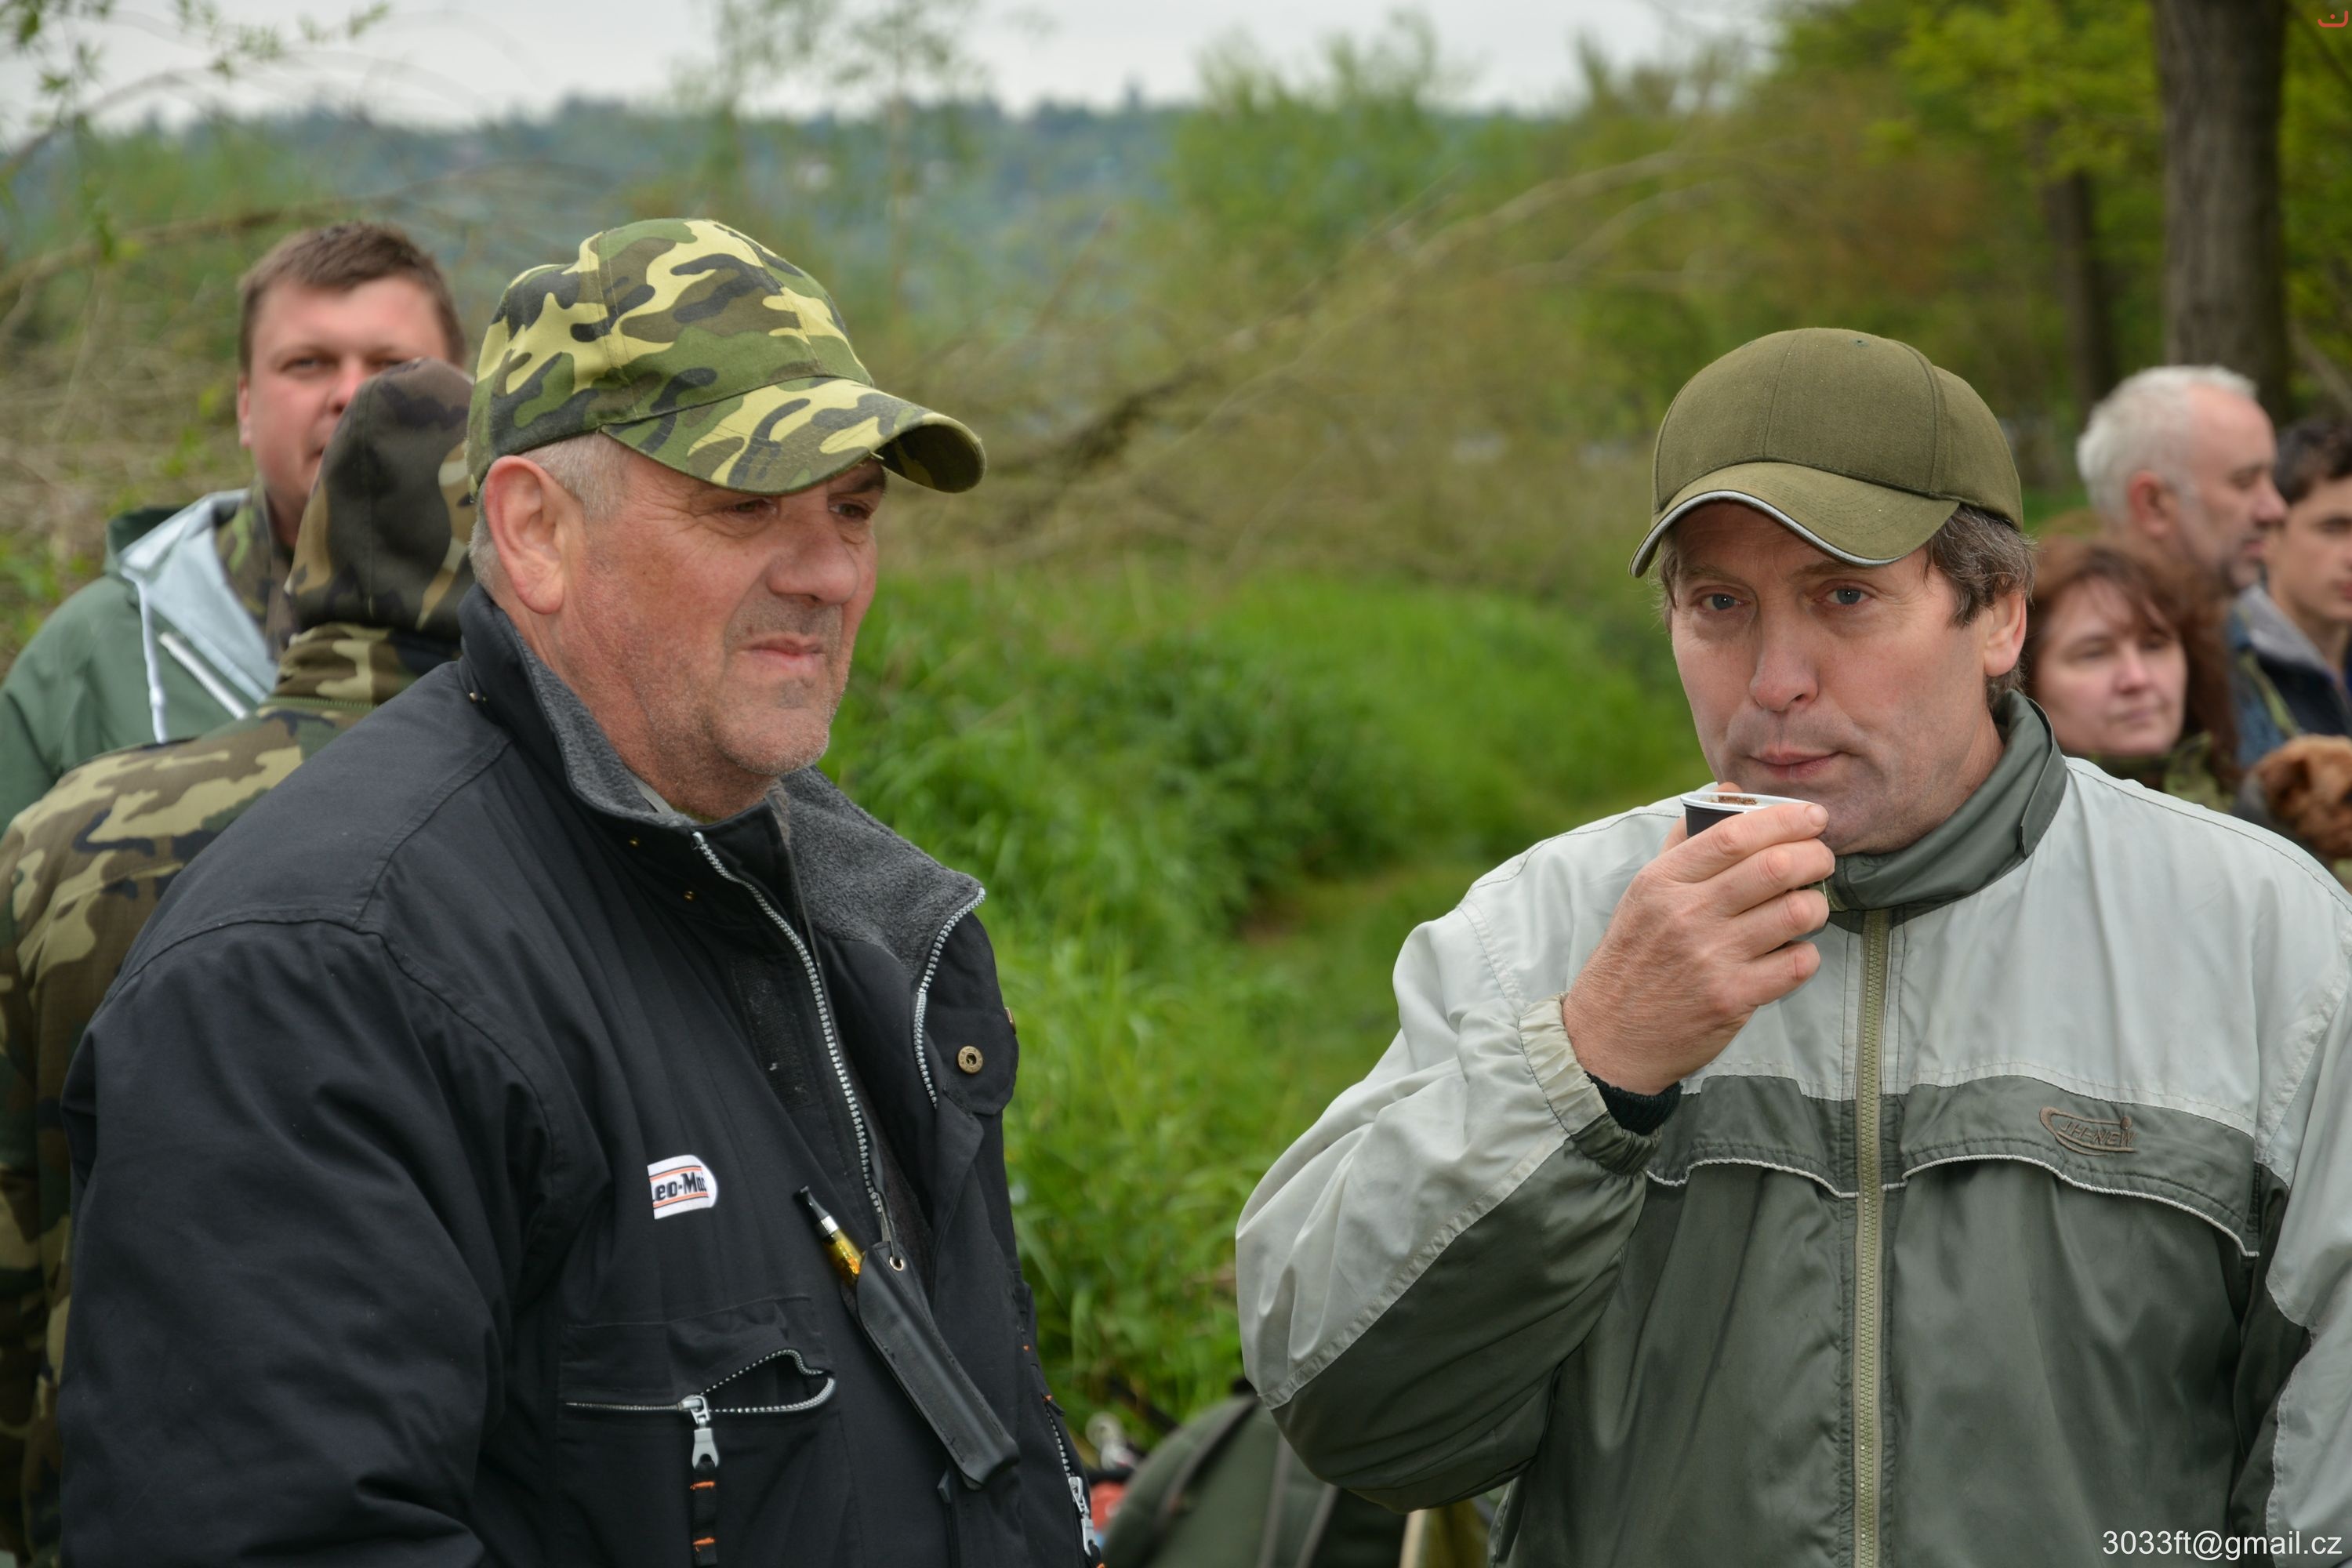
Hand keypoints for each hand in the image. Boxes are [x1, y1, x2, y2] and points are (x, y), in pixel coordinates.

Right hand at [1558, 791, 1832, 1094]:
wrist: (1611, 1034)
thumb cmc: (1635, 955)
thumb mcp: (1644, 892)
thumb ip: (1685, 841)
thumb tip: (1727, 793)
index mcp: (1663, 881)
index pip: (1734, 834)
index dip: (1785, 819)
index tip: (1813, 817)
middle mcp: (1686, 915)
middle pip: (1776, 867)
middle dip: (1816, 856)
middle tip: (1822, 859)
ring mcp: (1711, 958)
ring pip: (1797, 913)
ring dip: (1817, 905)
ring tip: (1808, 907)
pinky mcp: (1733, 999)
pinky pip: (1798, 963)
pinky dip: (1806, 954)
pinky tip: (1792, 952)